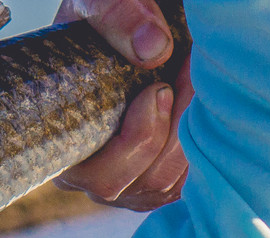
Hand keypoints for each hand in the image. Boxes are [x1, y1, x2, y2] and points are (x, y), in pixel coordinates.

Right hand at [54, 0, 192, 211]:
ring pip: (172, 185)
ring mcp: (126, 187)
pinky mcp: (156, 185)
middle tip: (190, 75)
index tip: (159, 88)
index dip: (140, 138)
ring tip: (197, 83)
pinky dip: (205, 150)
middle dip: (177, 130)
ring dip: (196, 134)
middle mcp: (91, 179)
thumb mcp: (99, 4)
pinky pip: (188, 187)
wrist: (123, 32)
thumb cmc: (103, 22)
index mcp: (64, 148)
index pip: (104, 176)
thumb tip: (155, 49)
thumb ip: (118, 16)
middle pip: (145, 182)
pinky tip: (203, 109)